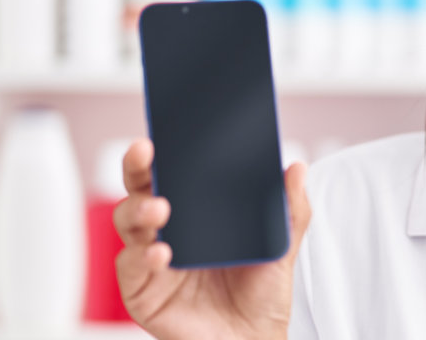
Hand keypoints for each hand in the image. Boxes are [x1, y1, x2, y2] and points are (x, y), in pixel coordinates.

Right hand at [114, 139, 312, 339]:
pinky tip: (162, 253)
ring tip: (161, 208)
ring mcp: (149, 259)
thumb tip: (297, 167)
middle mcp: (165, 230)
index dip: (163, 149)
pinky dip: (142, 257)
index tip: (165, 128)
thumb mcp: (280, 248)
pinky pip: (130, 267)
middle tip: (146, 151)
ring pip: (127, 222)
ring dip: (140, 209)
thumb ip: (289, 210)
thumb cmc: (261, 296)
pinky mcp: (141, 291)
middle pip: (139, 188)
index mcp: (193, 212)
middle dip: (138, 166)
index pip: (171, 172)